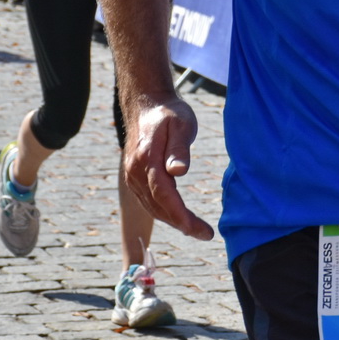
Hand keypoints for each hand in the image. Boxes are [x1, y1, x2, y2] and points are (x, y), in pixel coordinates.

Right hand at [121, 95, 212, 239]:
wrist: (146, 104)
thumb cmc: (169, 113)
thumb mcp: (181, 124)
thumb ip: (179, 149)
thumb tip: (178, 172)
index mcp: (147, 160)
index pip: (165, 197)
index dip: (182, 217)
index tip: (200, 231)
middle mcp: (136, 172)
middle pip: (159, 207)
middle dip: (182, 224)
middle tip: (205, 235)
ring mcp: (132, 175)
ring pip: (152, 207)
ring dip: (173, 221)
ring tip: (196, 230)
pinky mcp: (134, 176)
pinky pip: (148, 200)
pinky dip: (164, 212)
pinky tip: (178, 217)